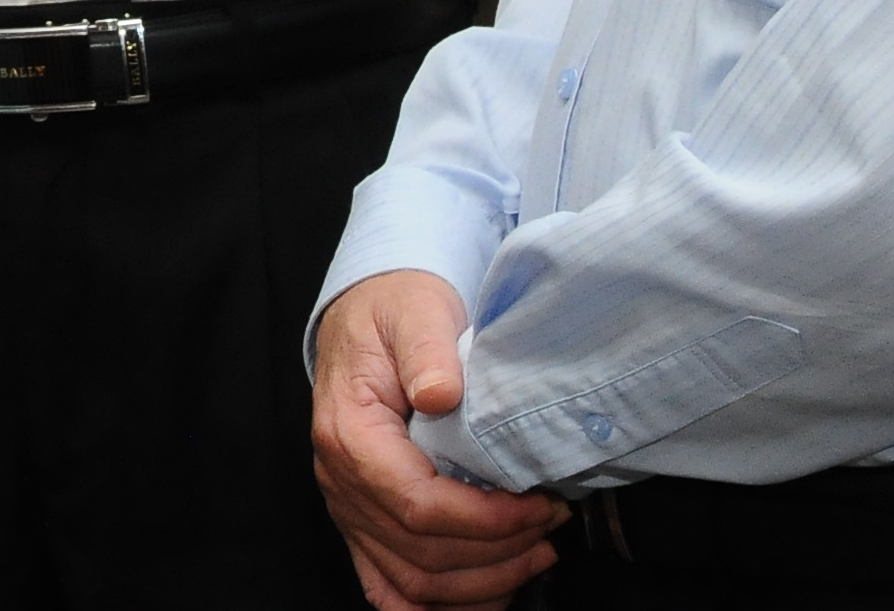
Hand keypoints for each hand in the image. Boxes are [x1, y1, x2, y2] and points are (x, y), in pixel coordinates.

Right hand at [308, 271, 563, 609]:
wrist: (369, 316)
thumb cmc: (395, 312)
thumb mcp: (415, 311)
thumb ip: (427, 350)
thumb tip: (443, 392)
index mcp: (349, 434)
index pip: (416, 504)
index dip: (483, 519)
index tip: (538, 506)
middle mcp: (341, 482)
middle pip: (419, 554)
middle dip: (497, 552)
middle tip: (552, 524)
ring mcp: (350, 509)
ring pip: (411, 582)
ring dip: (482, 583)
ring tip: (537, 554)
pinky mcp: (364, 522)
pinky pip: (391, 589)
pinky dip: (439, 606)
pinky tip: (488, 595)